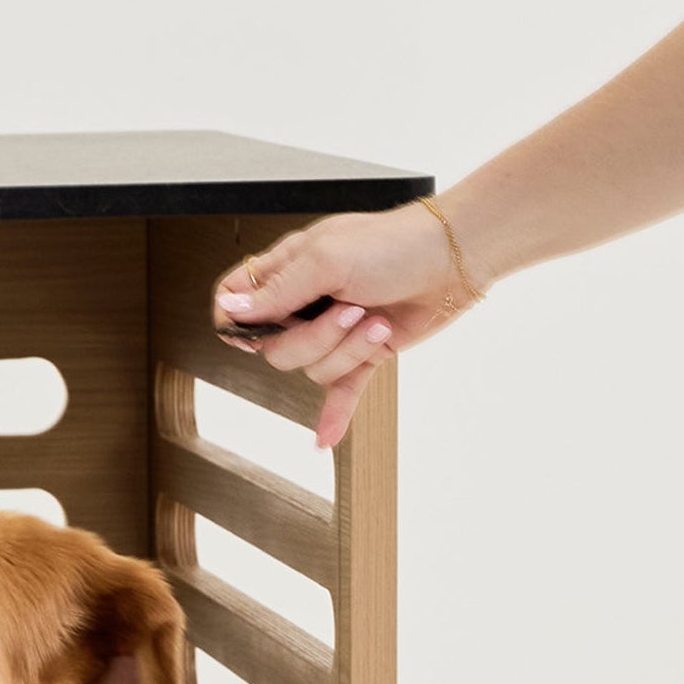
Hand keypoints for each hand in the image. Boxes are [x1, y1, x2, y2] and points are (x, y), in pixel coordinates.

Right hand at [208, 202, 477, 451]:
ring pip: (312, 369)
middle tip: (348, 310)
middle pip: (276, 348)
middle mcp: (305, 303)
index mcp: (287, 270)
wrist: (454, 258)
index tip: (254, 332)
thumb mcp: (326, 259)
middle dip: (314, 338)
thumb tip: (230, 310)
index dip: (236, 321)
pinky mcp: (364, 354)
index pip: (235, 301)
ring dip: (348, 350)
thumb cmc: (393, 243)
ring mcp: (334, 332)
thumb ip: (277, 291)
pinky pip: (340, 392)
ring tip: (375, 320)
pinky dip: (334, 415)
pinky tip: (323, 440)